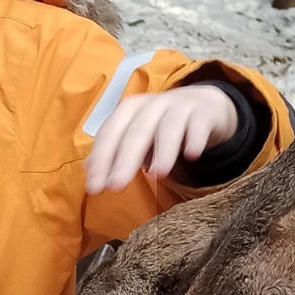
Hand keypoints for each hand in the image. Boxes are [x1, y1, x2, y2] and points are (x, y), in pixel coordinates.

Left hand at [84, 83, 240, 192]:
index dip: (101, 160)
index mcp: (130, 109)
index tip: (95, 188)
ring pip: (168, 128)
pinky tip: (192, 155)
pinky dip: (195, 139)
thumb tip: (90, 171)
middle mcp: (152, 106)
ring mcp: (178, 108)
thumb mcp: (137, 134)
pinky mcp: (203, 114)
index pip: (111, 134)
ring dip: (162, 150)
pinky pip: (198, 125)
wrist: (204, 105)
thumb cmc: (162, 125)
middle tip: (116, 187)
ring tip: (157, 175)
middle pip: (136, 132)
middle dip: (124, 160)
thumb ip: (115, 150)